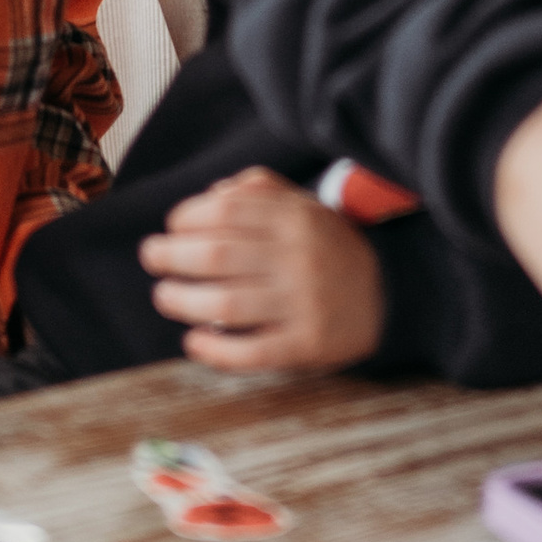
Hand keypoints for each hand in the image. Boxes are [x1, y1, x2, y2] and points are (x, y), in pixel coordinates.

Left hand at [140, 168, 385, 370]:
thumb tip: (210, 196)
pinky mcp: (306, 344)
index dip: (187, 218)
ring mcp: (302, 304)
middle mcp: (298, 258)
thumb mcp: (305, 205)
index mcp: (296, 219)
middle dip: (171, 256)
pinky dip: (217, 350)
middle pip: (218, 256)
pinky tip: (194, 341)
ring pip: (227, 305)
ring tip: (164, 295)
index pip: (226, 212)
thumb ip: (259, 191)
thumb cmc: (330, 247)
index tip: (173, 227)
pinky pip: (254, 351)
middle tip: (152, 257)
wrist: (389, 294)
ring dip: (183, 301)